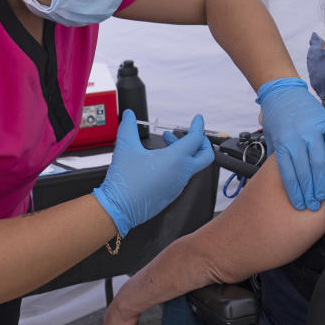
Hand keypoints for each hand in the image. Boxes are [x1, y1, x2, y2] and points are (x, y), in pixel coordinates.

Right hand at [92, 110, 214, 235]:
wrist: (119, 208)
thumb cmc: (125, 182)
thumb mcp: (126, 147)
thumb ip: (129, 127)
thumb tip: (129, 115)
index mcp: (175, 160)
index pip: (196, 139)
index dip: (198, 126)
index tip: (198, 119)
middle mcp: (181, 173)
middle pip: (205, 156)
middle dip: (202, 142)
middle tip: (191, 134)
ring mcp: (178, 185)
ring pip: (192, 165)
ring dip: (184, 152)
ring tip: (166, 143)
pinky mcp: (172, 193)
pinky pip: (182, 176)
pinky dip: (178, 164)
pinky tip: (161, 160)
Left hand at [256, 78, 324, 210]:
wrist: (283, 91)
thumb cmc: (276, 116)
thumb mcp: (270, 137)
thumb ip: (275, 156)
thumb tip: (279, 177)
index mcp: (282, 143)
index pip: (289, 174)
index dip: (295, 192)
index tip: (300, 204)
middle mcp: (297, 138)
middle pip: (304, 172)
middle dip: (309, 192)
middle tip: (313, 205)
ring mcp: (312, 129)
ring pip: (319, 160)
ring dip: (322, 181)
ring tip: (324, 195)